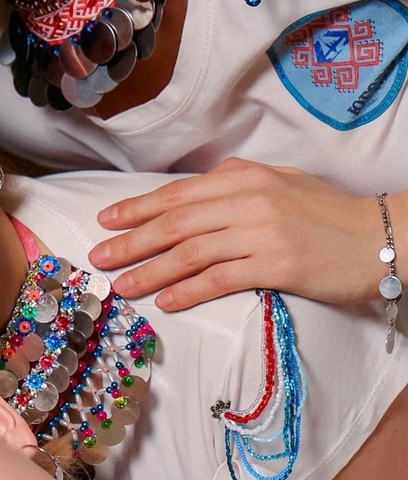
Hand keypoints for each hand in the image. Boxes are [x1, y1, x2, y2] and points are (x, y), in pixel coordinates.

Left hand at [91, 159, 385, 309]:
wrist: (379, 235)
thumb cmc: (328, 212)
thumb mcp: (282, 181)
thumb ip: (239, 180)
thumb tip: (203, 184)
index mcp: (243, 177)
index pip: (178, 194)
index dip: (138, 208)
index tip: (106, 220)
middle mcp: (247, 201)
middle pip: (175, 223)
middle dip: (132, 241)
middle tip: (100, 257)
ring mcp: (261, 233)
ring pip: (191, 253)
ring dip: (151, 271)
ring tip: (124, 286)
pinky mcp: (277, 265)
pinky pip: (221, 279)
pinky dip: (189, 291)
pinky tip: (167, 301)